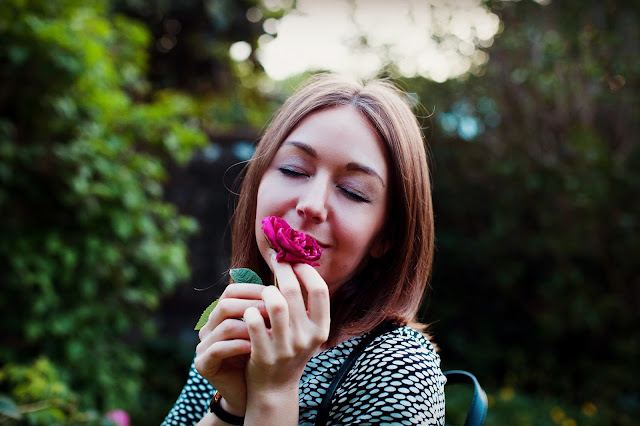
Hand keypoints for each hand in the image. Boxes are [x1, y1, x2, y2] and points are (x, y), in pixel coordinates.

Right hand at [194, 283, 266, 414]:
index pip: (232, 291)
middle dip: (252, 307)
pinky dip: (239, 346)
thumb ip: (267, 311)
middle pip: (226, 304)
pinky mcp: (202, 364)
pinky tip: (256, 348)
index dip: (253, 290)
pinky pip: (218, 349)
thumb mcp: (265, 330)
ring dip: (250, 327)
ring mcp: (203, 345)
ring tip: (270, 331)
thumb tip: (286, 286)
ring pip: (224, 325)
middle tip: (274, 312)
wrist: (251, 393)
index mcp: (221, 315)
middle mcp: (209, 327)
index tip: (276, 294)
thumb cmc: (261, 357)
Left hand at [243, 250, 330, 392]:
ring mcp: (285, 347)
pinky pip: (254, 323)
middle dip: (282, 270)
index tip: (295, 261)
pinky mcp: (264, 355)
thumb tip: (295, 264)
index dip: (306, 271)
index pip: (320, 290)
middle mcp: (307, 338)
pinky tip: (249, 311)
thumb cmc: (288, 351)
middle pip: (294, 292)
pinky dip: (250, 311)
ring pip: (274, 304)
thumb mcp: (304, 332)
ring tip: (263, 290)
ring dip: (266, 290)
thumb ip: (302, 306)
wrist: (274, 389)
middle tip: (275, 260)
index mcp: (321, 329)